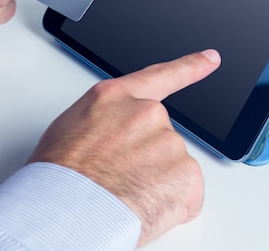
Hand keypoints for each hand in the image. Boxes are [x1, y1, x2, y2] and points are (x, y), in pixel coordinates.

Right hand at [28, 49, 221, 246]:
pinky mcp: (186, 174)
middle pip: (160, 136)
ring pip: (172, 168)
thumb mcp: (69, 130)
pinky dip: (171, 206)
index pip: (160, 77)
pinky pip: (186, 195)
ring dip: (156, 185)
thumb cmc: (57, 177)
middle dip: (148, 159)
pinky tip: (143, 208)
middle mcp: (146, 113)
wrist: (65, 209)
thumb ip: (103, 123)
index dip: (189, 67)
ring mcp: (169, 142)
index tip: (211, 59)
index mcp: (115, 98)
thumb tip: (112, 141)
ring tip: (124, 197)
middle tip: (121, 180)